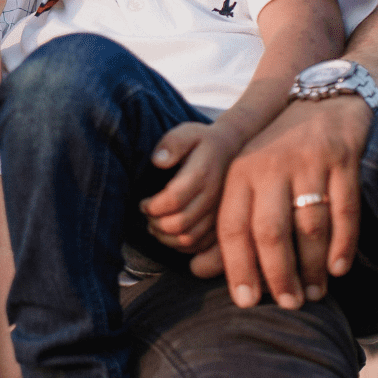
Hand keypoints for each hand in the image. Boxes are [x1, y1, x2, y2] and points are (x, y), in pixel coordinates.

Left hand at [139, 121, 238, 252]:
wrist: (234, 150)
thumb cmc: (203, 142)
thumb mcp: (187, 132)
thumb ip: (172, 143)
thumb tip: (158, 161)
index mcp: (202, 174)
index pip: (173, 200)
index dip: (152, 206)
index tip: (142, 203)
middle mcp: (213, 197)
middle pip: (179, 223)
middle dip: (155, 223)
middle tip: (147, 214)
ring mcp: (219, 213)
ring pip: (188, 238)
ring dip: (164, 237)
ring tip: (154, 224)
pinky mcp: (222, 224)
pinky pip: (199, 246)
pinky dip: (179, 245)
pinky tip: (170, 233)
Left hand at [190, 95, 370, 308]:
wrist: (322, 100)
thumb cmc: (279, 154)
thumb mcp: (246, 178)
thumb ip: (227, 223)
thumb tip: (197, 271)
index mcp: (240, 172)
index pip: (233, 227)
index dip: (237, 266)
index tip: (246, 301)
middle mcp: (270, 166)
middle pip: (270, 231)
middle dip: (278, 274)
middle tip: (288, 304)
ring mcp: (308, 162)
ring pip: (309, 225)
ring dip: (312, 266)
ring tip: (314, 293)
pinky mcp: (342, 159)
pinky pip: (344, 210)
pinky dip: (342, 244)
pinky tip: (338, 269)